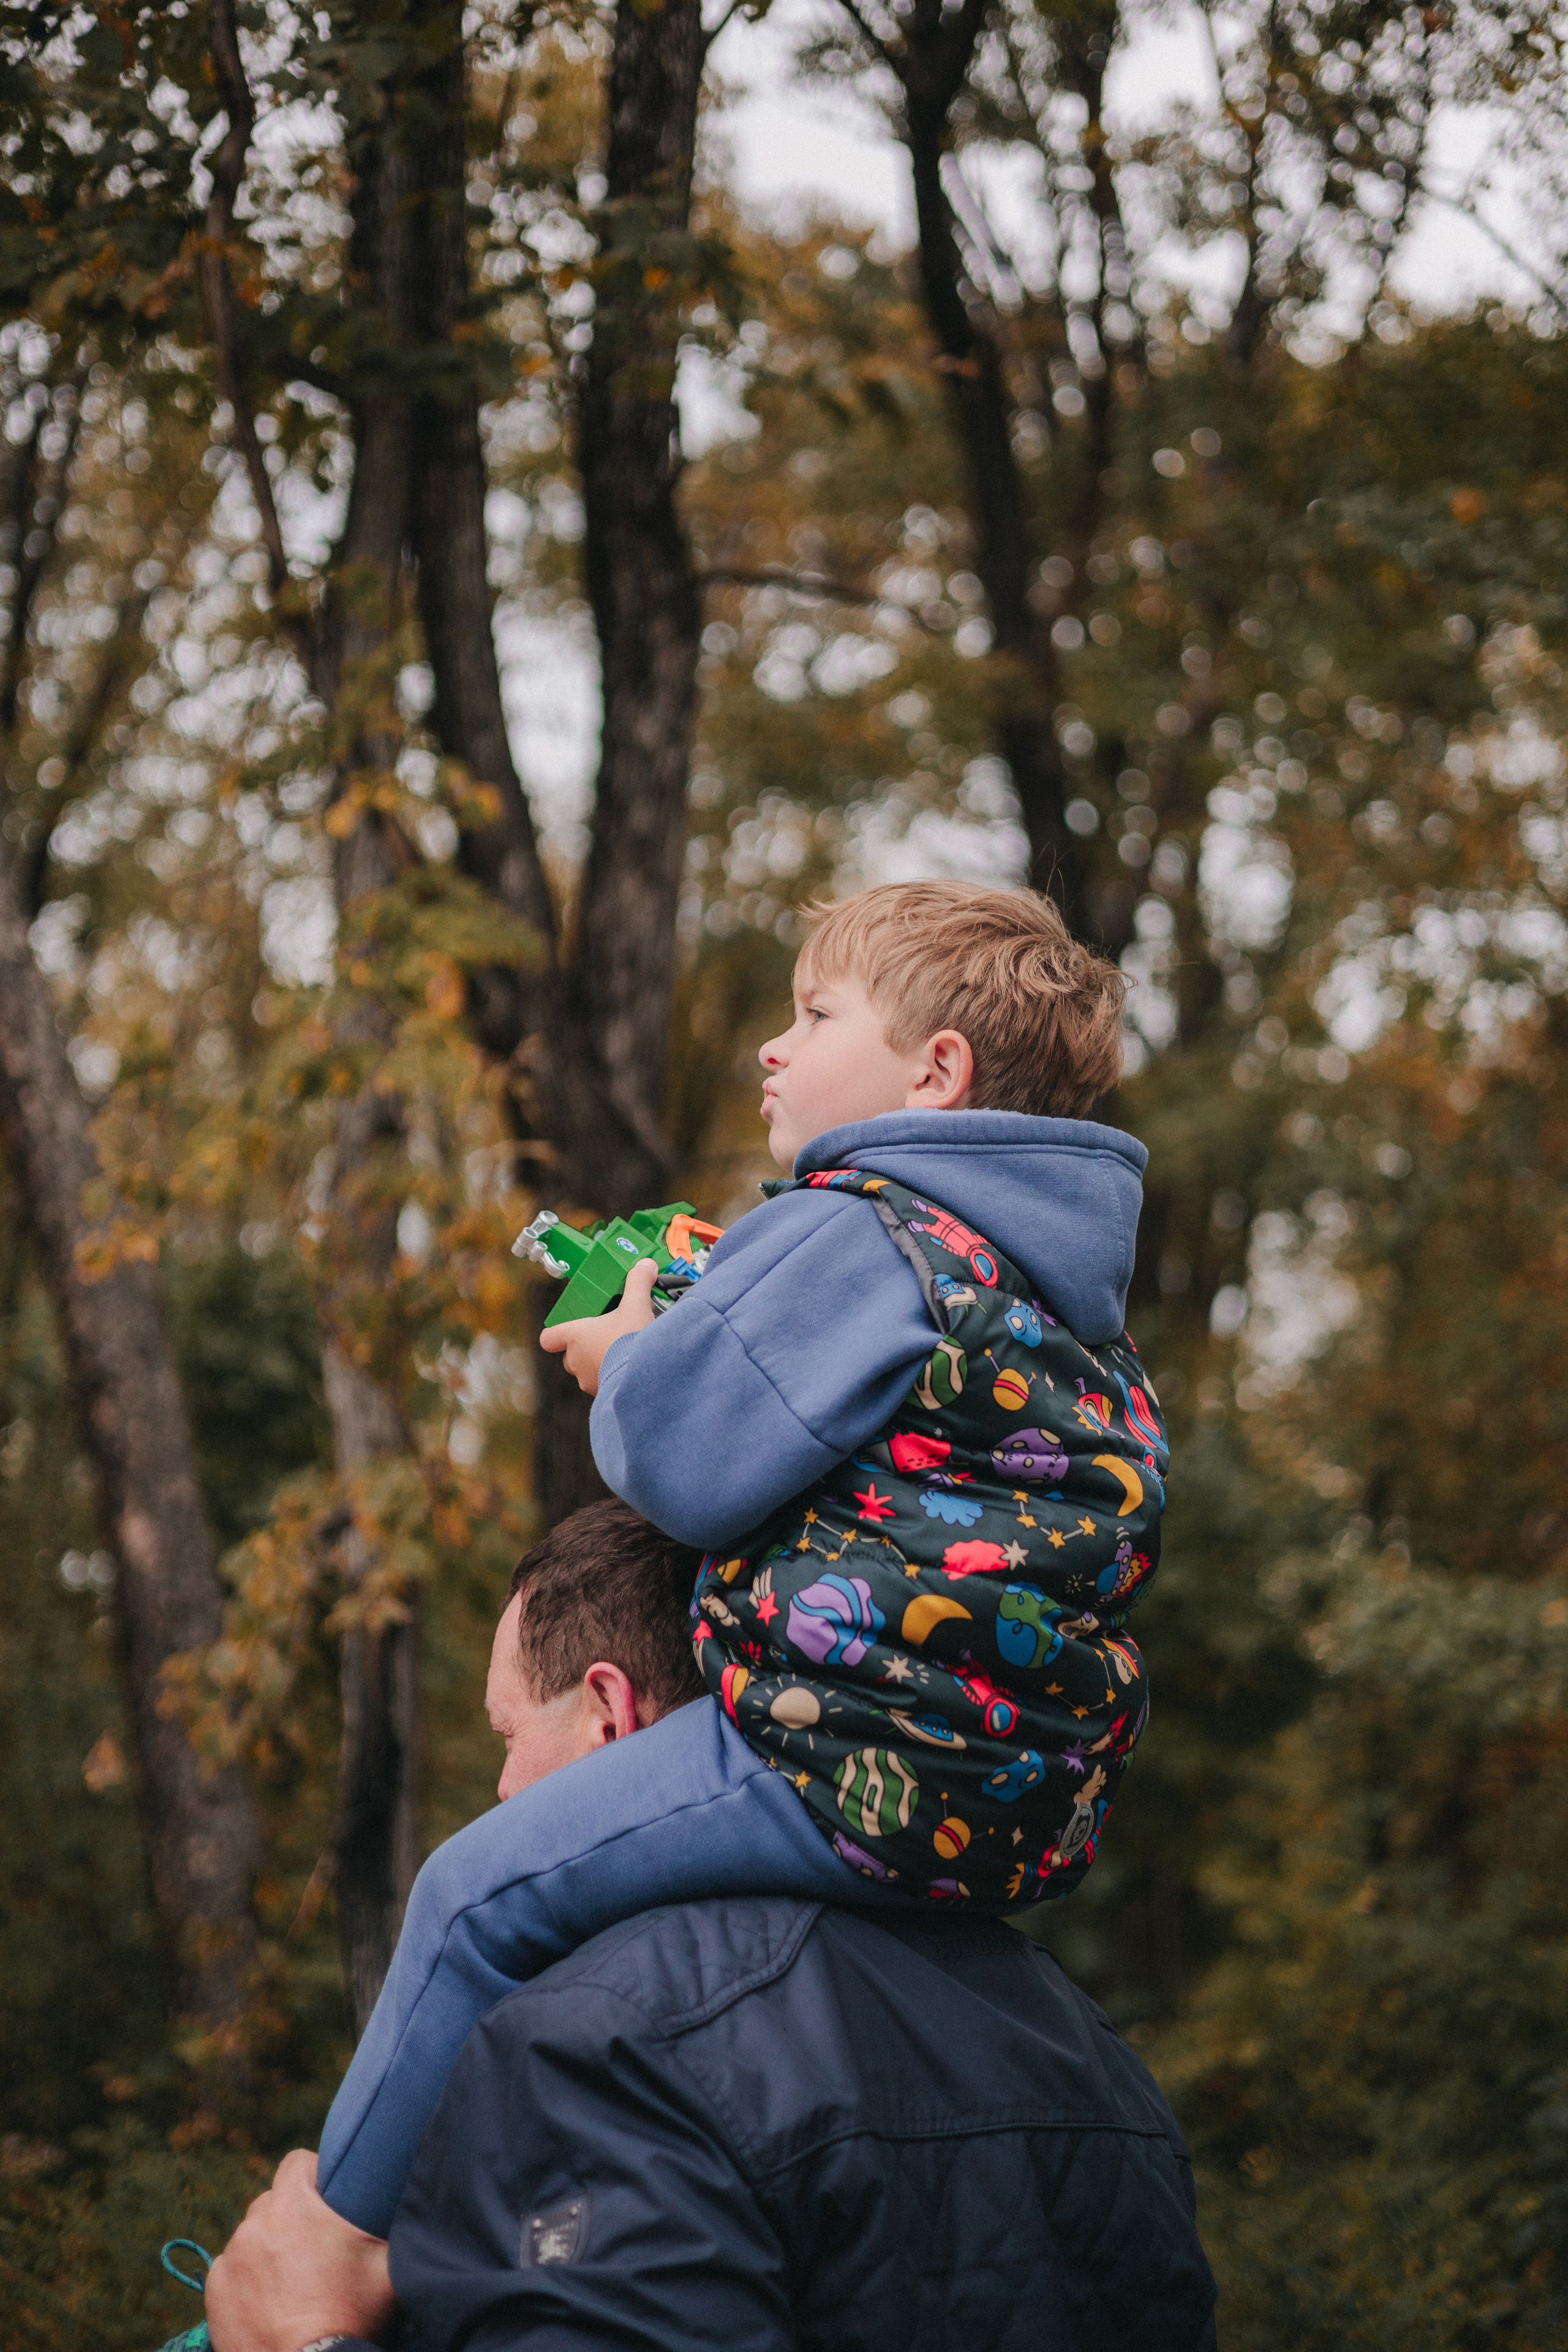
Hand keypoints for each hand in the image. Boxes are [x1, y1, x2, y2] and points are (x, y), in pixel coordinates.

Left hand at [205, 2149, 393, 2351]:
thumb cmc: (352, 2314)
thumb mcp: (386, 2263)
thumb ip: (387, 2223)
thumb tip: (404, 2202)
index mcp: (292, 2205)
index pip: (297, 2162)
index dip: (315, 2175)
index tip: (327, 2198)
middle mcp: (254, 2224)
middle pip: (273, 2202)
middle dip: (291, 2217)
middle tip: (314, 2249)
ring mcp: (230, 2259)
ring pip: (251, 2238)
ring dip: (268, 2250)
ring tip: (292, 2282)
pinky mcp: (215, 2292)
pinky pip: (231, 2271)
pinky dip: (246, 2280)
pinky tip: (269, 2302)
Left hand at [539, 1257, 657, 1396]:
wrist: (644, 1376)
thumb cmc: (630, 1339)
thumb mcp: (636, 1305)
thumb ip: (638, 1282)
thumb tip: (646, 1264)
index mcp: (575, 1336)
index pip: (550, 1337)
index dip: (556, 1334)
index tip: (568, 1329)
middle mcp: (575, 1360)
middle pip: (570, 1354)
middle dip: (585, 1347)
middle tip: (605, 1338)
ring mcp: (586, 1380)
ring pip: (586, 1371)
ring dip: (598, 1363)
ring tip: (620, 1355)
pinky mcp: (601, 1394)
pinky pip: (601, 1385)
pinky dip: (610, 1378)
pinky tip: (628, 1371)